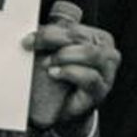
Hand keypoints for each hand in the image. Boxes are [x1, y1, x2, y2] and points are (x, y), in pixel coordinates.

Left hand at [26, 0, 118, 130]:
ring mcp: (106, 72)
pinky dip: (69, 72)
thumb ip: (50, 39)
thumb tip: (33, 32)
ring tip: (47, 64)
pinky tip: (54, 74)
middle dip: (53, 40)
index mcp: (98, 38)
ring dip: (64, 56)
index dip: (49, 31)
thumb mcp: (55, 53)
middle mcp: (106, 52)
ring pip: (90, 53)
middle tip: (33, 48)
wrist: (63, 109)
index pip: (74, 27)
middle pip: (81, 37)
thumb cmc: (61, 77)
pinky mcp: (100, 90)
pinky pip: (88, 77)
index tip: (29, 40)